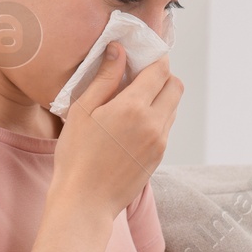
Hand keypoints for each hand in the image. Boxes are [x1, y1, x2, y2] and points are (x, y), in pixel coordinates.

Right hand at [51, 43, 182, 217]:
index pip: (160, 71)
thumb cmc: (76, 156)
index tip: (141, 56)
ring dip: (160, 97)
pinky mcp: (158, 157)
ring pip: (173, 107)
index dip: (154, 58)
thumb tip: (118, 50)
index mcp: (133, 108)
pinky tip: (131, 124)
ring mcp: (159, 142)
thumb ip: (104, 78)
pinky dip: (156, 117)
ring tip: (132, 101)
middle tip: (138, 77)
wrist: (85, 201)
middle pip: (176, 86)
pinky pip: (166, 127)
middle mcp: (154, 123)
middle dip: (162, 76)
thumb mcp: (82, 111)